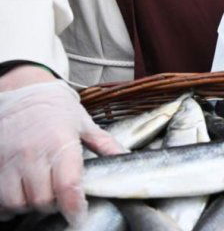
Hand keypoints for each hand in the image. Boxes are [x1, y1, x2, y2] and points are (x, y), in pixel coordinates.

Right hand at [0, 78, 123, 224]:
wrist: (24, 91)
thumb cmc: (58, 108)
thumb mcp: (85, 124)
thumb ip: (106, 144)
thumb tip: (127, 158)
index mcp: (60, 144)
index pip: (67, 186)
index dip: (74, 208)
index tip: (78, 216)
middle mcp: (33, 153)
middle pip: (42, 200)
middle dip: (53, 207)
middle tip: (60, 200)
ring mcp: (9, 159)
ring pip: (17, 202)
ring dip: (29, 207)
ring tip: (40, 198)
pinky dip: (6, 205)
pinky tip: (18, 198)